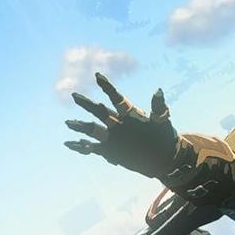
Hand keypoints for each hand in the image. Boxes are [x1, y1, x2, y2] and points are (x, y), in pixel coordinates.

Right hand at [65, 74, 180, 178]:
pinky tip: (70, 144)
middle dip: (87, 104)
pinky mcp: (110, 151)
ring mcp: (113, 137)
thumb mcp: (162, 122)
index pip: (116, 98)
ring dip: (80, 126)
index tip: (98, 76)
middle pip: (100, 111)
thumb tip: (158, 91)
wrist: (165, 158)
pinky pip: (93, 148)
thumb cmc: (165, 137)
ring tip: (68, 123)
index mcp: (129, 113)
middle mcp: (118, 123)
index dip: (107, 87)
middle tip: (75, 96)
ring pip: (93, 129)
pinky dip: (81, 147)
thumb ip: (158, 107)